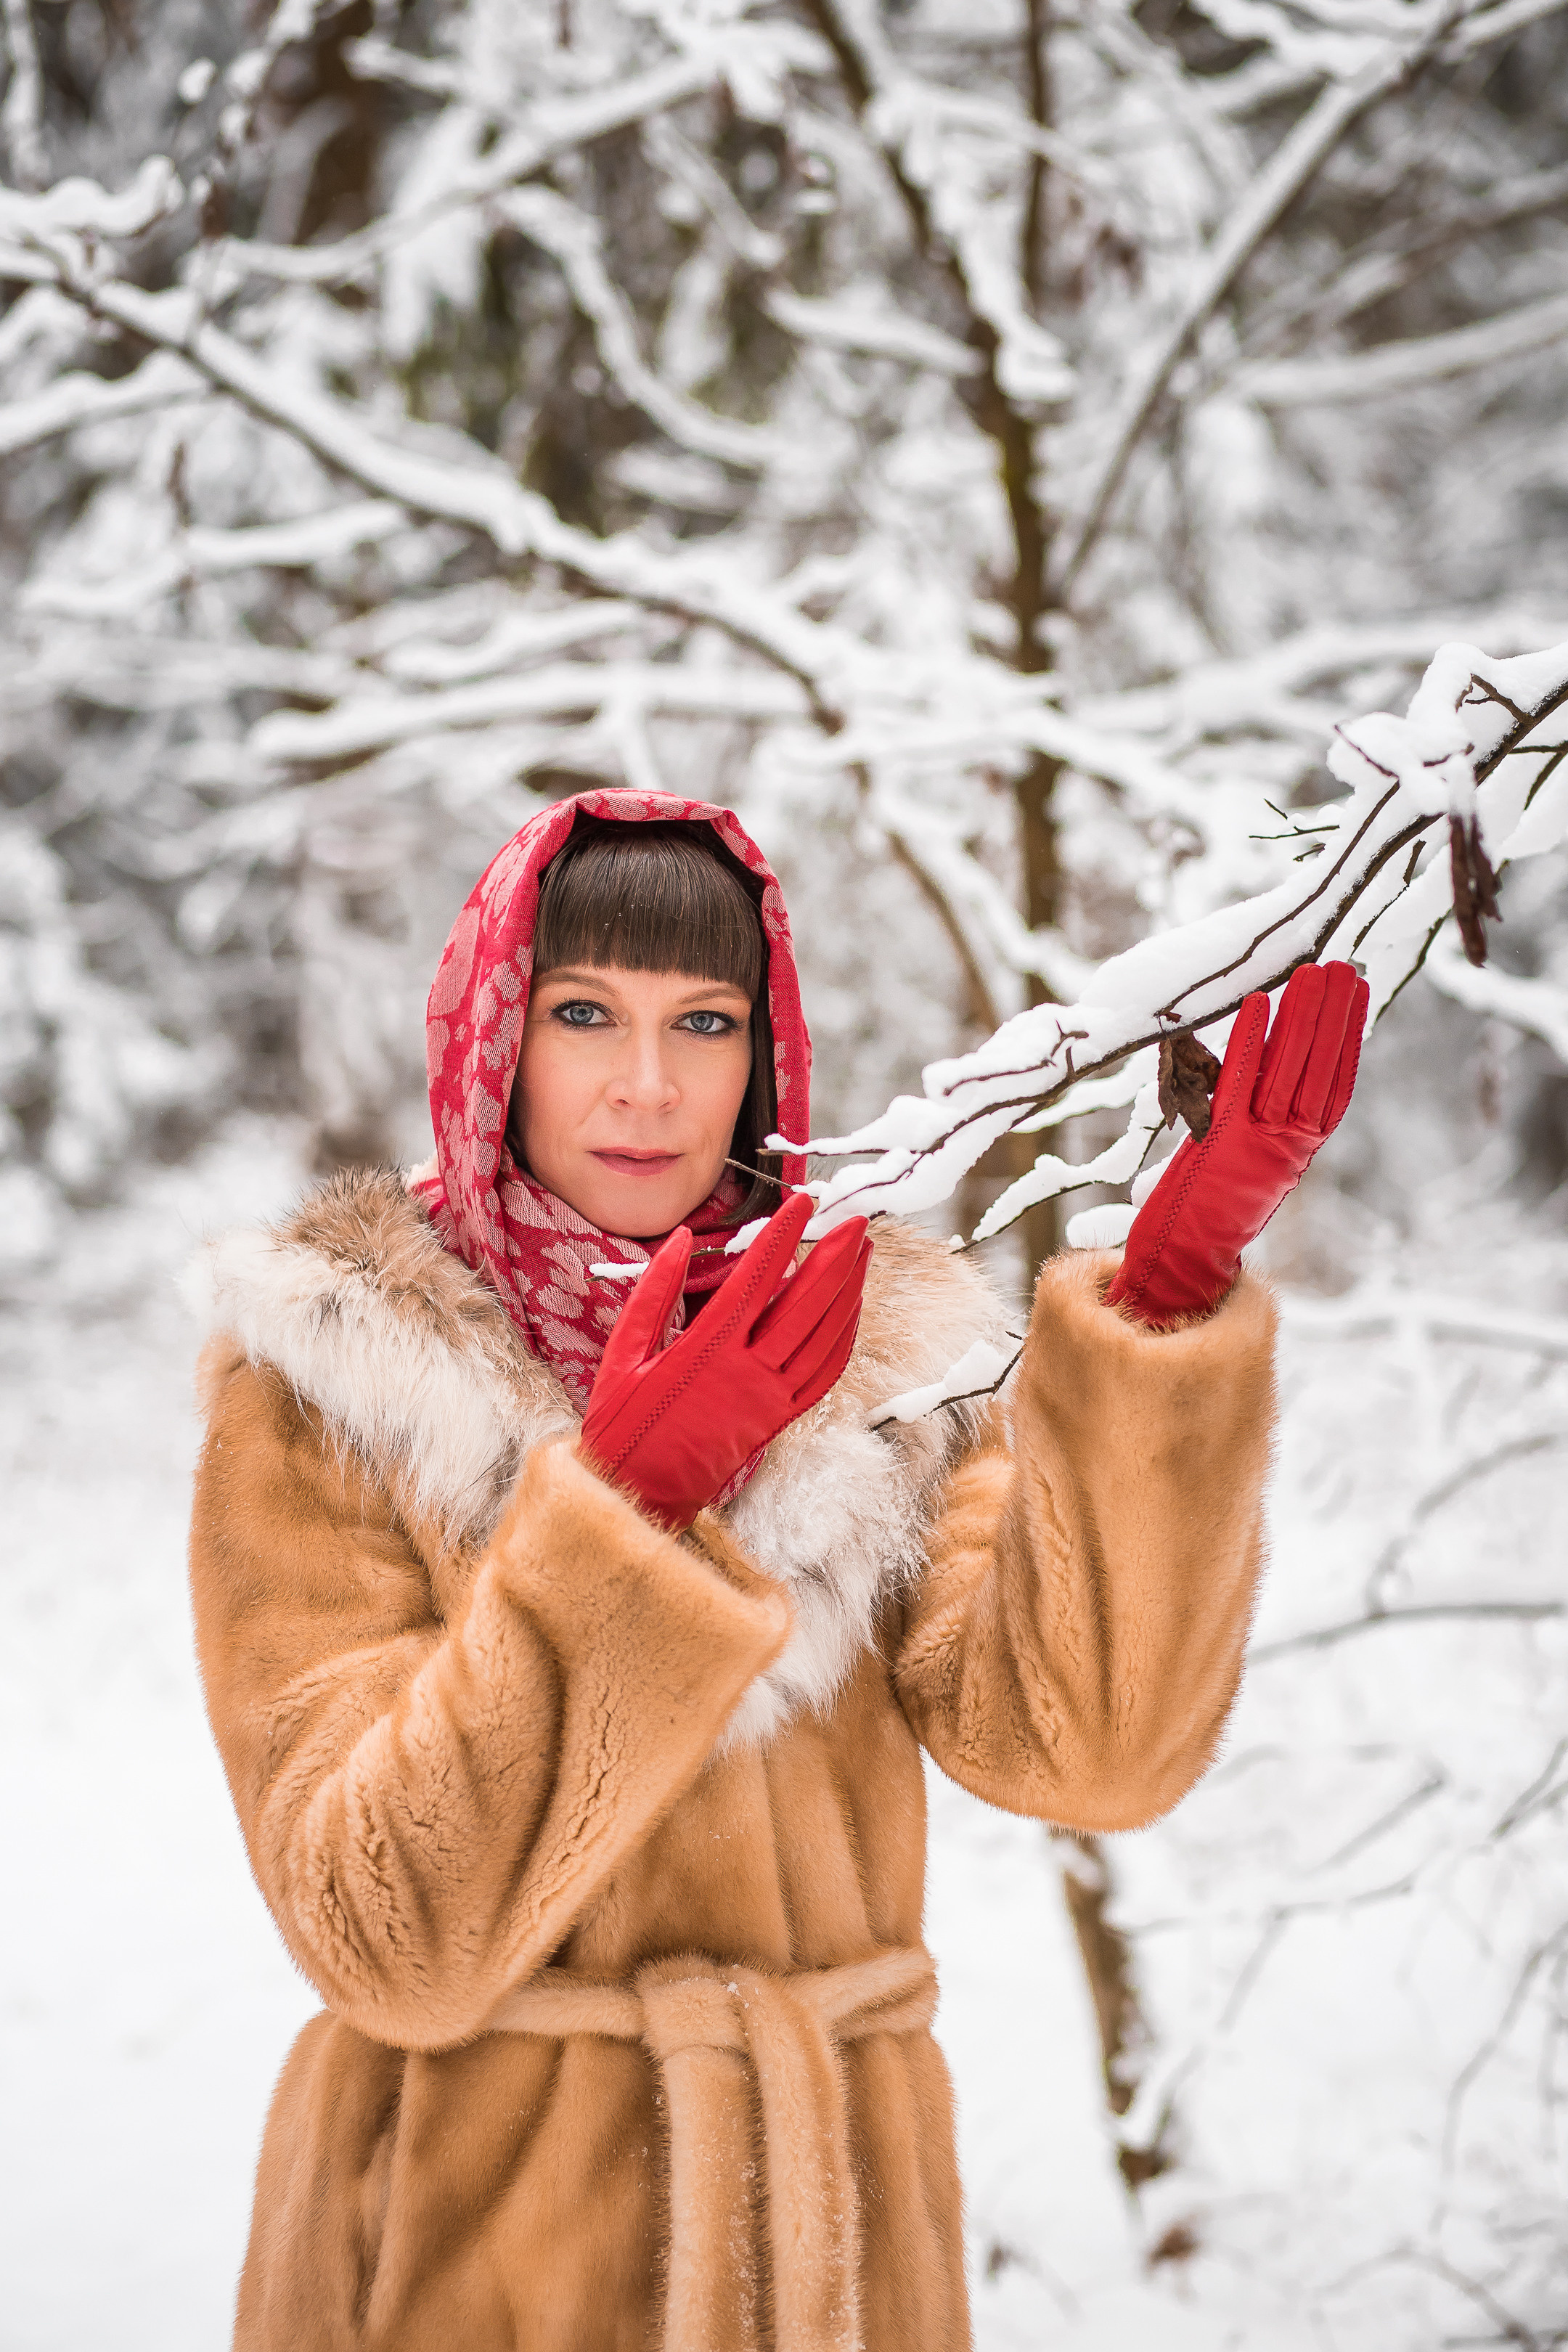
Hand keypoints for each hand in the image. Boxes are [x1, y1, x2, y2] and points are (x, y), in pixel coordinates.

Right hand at [579, 1192, 871, 1531]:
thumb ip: (653, 1292)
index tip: (801, 1200)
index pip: (756, 1278)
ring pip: (824, 1338)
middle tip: (856, 1219)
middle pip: (806, 1304)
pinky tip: (850, 1311)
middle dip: (836, 1257)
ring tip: (861, 1253)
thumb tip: (680, 1238)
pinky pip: (823, 1376)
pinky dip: (843, 1339)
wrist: (636, 1494)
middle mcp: (747, 1373)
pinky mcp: (778, 1419)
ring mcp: (769, 1399)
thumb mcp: (622, 1353)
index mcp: (706, 1351)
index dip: (783, 1234)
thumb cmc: (623, 1423)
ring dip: (848, 1292)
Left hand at [1105, 961, 1368, 1330]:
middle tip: (1344, 965)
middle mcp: (1285, 1146)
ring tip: (1313, 971)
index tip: (1360, 996)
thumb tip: (1266, 1083)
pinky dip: (1250, 1043)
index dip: (1349, 1039)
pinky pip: (1239, 1084)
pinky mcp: (1219, 1142)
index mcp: (1297, 1151)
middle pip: (1316, 1070)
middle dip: (1332, 1015)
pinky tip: (1258, 1004)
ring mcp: (1255, 1143)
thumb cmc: (1207, 1216)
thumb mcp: (1247, 1168)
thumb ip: (1261, 1127)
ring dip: (1301, 1018)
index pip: (1334, 1085)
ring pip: (1287, 1071)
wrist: (1182, 1265)